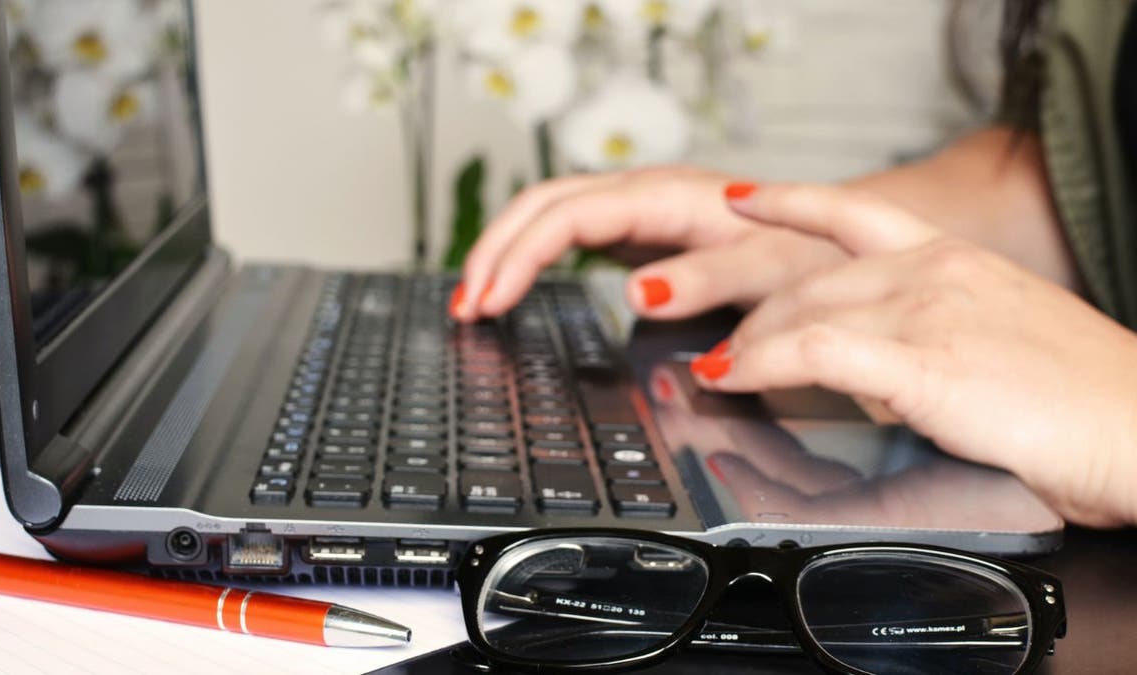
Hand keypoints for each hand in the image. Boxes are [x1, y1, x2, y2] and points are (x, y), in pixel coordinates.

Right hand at [450, 166, 845, 320]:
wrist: (838, 236)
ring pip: (549, 213)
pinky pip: (568, 232)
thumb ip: (708, 277)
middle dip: (495, 253)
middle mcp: (646, 193)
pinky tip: (514, 285)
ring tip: (474, 298)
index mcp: (668, 198)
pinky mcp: (640, 229)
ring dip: (504, 252)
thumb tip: (637, 291)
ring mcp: (640, 209)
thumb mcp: (769, 270)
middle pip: (543, 205)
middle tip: (464, 308)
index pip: (568, 218)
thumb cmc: (809, 253)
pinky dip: (532, 257)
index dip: (519, 258)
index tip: (489, 303)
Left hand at [689, 183, 1136, 526]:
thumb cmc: (1084, 400)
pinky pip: (814, 352)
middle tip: (726, 347)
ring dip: (748, 346)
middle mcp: (935, 269)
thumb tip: (874, 365)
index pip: (854, 213)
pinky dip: (760, 364)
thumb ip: (931, 335)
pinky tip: (735, 377)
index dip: (789, 201)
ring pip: (802, 311)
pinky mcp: (922, 361)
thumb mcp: (997, 340)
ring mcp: (927, 310)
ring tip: (718, 370)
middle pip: (810, 279)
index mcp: (955, 258)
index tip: (744, 199)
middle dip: (757, 317)